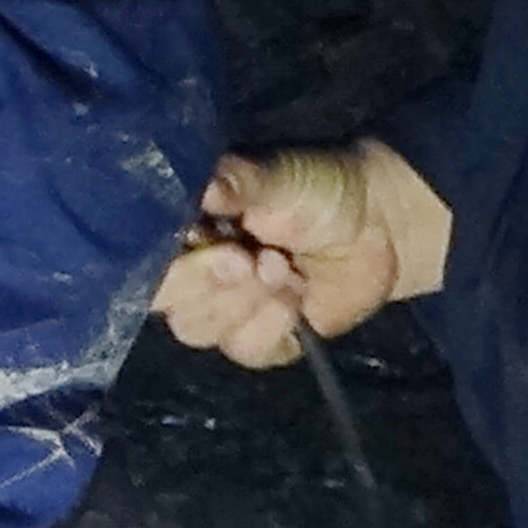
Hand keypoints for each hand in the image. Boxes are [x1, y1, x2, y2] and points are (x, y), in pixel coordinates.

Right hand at [151, 141, 446, 369]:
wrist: (380, 225)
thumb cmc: (320, 190)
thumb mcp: (278, 178)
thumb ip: (237, 184)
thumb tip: (203, 187)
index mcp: (184, 234)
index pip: (147, 263)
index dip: (176, 264)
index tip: (212, 242)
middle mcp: (194, 276)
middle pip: (170, 306)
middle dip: (212, 285)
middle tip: (255, 257)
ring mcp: (226, 311)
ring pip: (202, 331)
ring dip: (247, 304)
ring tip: (286, 271)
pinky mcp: (262, 340)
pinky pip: (246, 350)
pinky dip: (272, 326)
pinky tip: (297, 296)